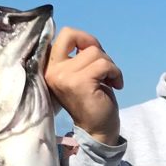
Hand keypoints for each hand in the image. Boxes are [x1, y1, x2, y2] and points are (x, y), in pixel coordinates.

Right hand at [45, 27, 122, 145]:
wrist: (97, 131)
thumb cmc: (91, 101)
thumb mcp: (79, 74)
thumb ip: (78, 57)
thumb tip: (88, 40)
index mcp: (50, 68)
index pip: (62, 35)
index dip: (82, 38)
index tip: (93, 54)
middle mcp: (52, 71)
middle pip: (72, 34)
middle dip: (92, 43)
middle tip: (102, 62)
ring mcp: (64, 77)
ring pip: (94, 52)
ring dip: (109, 64)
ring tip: (109, 81)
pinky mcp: (80, 83)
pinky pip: (104, 65)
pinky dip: (116, 72)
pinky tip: (116, 85)